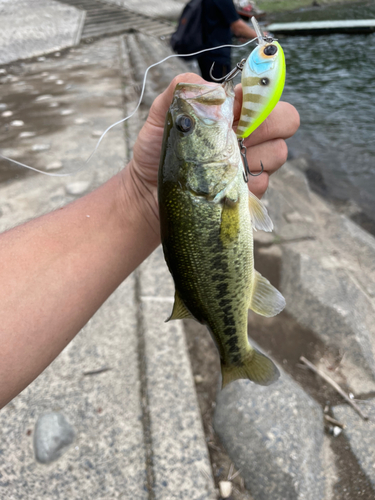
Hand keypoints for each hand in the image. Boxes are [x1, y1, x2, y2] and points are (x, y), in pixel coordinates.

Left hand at [125, 73, 299, 229]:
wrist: (150, 192)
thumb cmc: (157, 152)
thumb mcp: (161, 115)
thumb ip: (182, 90)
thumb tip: (213, 86)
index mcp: (231, 112)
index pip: (264, 94)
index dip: (261, 95)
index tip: (241, 106)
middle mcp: (248, 134)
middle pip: (286, 120)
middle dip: (268, 124)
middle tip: (238, 135)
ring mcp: (251, 162)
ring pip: (278, 152)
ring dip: (253, 155)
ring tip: (221, 162)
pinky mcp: (250, 190)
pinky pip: (263, 181)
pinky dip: (243, 182)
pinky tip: (220, 184)